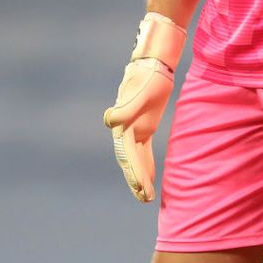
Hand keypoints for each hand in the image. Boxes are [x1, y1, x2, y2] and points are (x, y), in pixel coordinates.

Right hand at [103, 57, 173, 201]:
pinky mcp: (143, 127)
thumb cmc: (149, 77)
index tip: (140, 188)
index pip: (127, 153)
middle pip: (129, 159)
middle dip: (136, 179)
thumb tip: (109, 122)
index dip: (133, 171)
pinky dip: (146, 165)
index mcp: (123, 123)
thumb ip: (126, 107)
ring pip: (135, 158)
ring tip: (146, 197)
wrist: (153, 64)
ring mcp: (134, 128)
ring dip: (140, 176)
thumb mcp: (141, 92)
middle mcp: (125, 129)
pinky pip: (143, 150)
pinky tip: (150, 180)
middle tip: (145, 198)